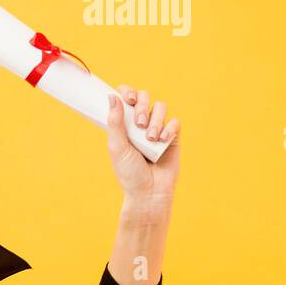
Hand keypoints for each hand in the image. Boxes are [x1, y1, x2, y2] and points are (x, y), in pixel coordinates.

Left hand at [106, 86, 180, 211]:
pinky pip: (174, 122)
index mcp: (124, 125)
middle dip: (141, 107)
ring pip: (160, 107)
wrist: (148, 192)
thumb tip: (111, 96)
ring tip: (150, 138)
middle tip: (139, 124)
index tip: (128, 98)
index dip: (128, 92)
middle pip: (144, 97)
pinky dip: (168, 129)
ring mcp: (157, 128)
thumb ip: (115, 123)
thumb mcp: (117, 148)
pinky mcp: (172, 137)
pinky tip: (162, 141)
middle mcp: (141, 124)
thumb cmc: (129, 173)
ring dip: (155, 120)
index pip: (126, 98)